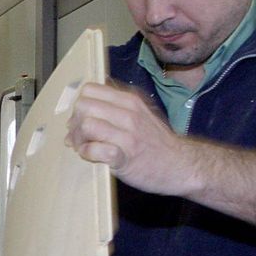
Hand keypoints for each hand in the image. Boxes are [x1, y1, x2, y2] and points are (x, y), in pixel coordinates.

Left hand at [66, 82, 199, 197]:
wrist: (181, 164)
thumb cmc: (155, 142)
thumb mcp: (139, 114)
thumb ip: (113, 109)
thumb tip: (78, 113)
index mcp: (129, 101)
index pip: (89, 90)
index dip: (80, 105)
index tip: (82, 120)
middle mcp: (128, 114)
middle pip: (83, 106)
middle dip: (75, 123)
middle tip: (79, 137)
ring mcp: (128, 135)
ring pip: (87, 125)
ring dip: (79, 139)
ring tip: (85, 148)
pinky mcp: (125, 157)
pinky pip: (95, 150)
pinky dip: (88, 154)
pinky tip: (93, 157)